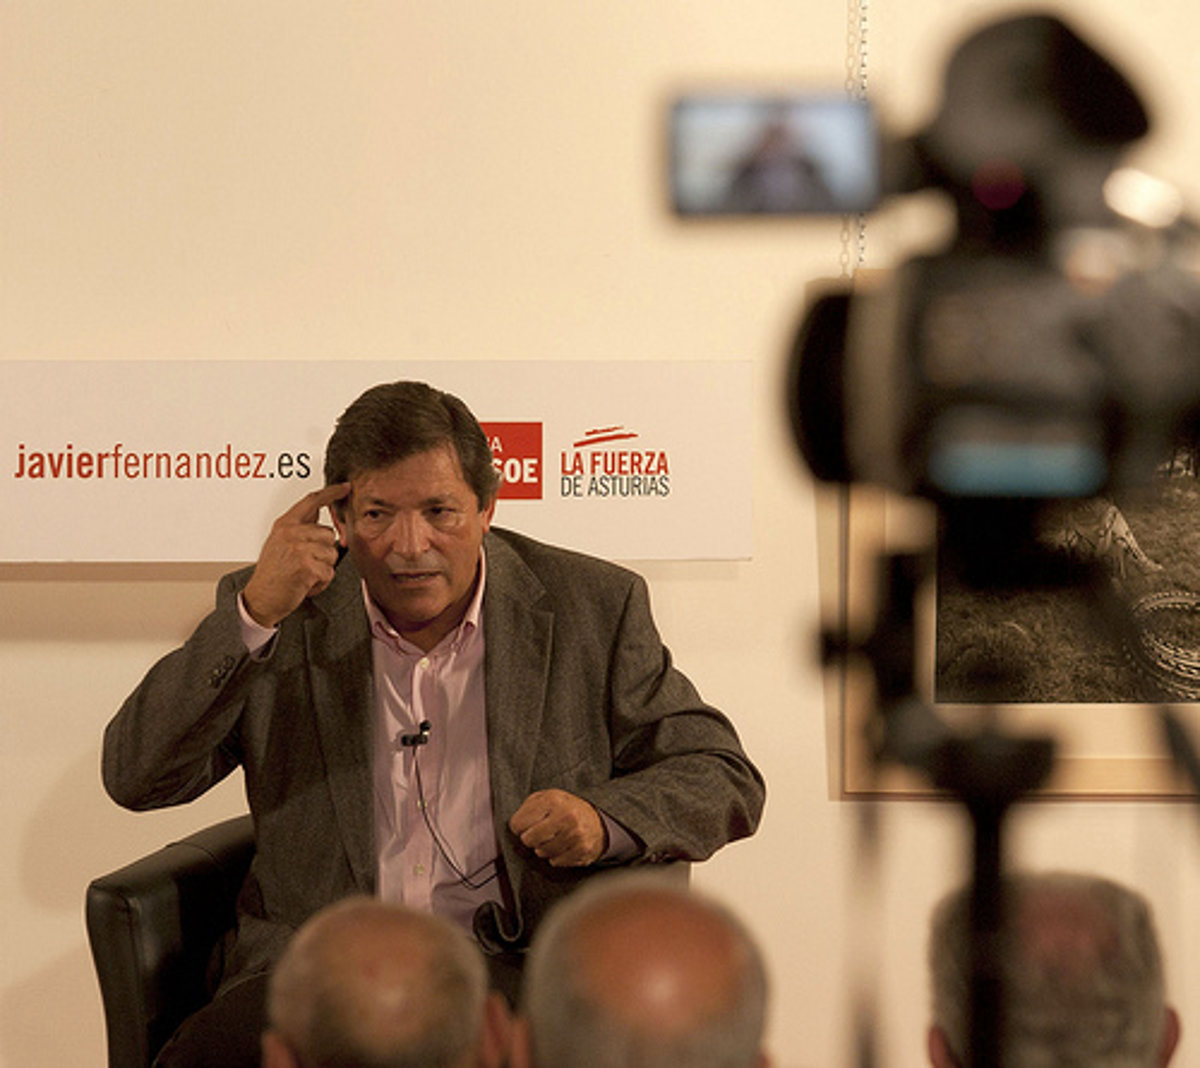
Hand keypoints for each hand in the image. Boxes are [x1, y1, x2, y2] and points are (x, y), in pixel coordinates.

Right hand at [242, 483, 350, 626]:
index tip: (345, 487)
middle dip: (324, 552)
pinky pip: (329, 572)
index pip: (312, 500)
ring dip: (323, 568)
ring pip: (332, 553)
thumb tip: (323, 518)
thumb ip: (301, 529)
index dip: (332, 492)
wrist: (260, 598)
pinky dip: (321, 582)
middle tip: (305, 565)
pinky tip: (305, 584)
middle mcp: (291, 532)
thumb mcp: (281, 543)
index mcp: (285, 524)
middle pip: (330, 533)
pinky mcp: (306, 565)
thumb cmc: (272, 573)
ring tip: (304, 574)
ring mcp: (298, 548)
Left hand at [508, 788, 606, 867]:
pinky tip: (563, 846)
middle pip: (528, 840)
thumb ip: (527, 808)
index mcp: (553, 800)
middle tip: (539, 833)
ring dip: (543, 848)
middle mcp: (566, 817)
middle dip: (530, 839)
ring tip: (553, 838)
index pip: (518, 824)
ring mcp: (575, 835)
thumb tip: (513, 827)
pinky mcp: (582, 851)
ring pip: (541, 852)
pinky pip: (555, 862)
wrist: (599, 821)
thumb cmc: (567, 809)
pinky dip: (556, 856)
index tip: (526, 826)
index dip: (519, 827)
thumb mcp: (547, 797)